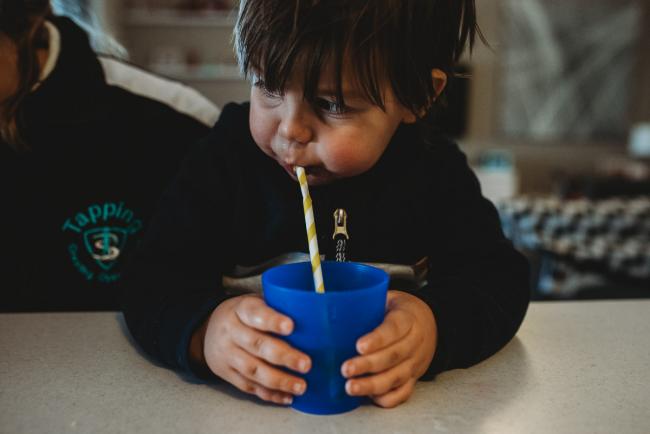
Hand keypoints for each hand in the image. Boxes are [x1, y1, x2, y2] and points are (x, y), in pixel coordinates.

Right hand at [191, 295, 311, 404]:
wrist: (207, 329)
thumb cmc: (243, 314)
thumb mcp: (254, 302)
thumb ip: (276, 307)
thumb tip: (314, 314)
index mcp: (240, 309)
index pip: (255, 313)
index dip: (272, 320)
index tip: (291, 326)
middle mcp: (231, 332)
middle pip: (257, 345)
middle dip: (284, 356)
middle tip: (306, 364)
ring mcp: (227, 354)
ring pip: (253, 370)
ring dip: (279, 380)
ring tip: (301, 386)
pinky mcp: (226, 373)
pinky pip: (248, 386)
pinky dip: (269, 394)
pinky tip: (287, 396)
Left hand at [341, 290, 436, 407]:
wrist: (429, 323)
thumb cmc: (398, 310)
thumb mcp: (387, 299)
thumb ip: (367, 303)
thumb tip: (331, 303)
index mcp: (407, 319)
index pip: (394, 329)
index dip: (377, 339)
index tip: (358, 346)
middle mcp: (414, 342)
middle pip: (393, 356)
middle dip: (368, 365)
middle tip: (346, 369)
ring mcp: (415, 362)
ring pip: (396, 377)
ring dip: (372, 385)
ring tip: (350, 387)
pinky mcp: (414, 378)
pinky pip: (403, 393)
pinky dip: (386, 398)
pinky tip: (368, 397)